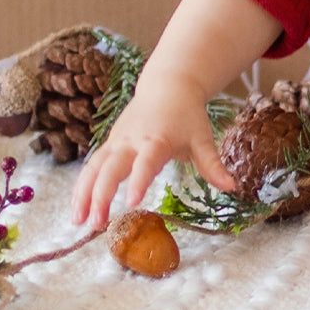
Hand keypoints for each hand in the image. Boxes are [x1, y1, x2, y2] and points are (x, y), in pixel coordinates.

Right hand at [70, 70, 234, 228]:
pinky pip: (91, 165)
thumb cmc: (187, 115)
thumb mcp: (202, 137)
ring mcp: (117, 141)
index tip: (131, 202)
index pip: (146, 161)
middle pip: (111, 167)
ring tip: (77, 222)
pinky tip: (77, 209)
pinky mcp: (110, 143)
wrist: (169, 85)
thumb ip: (212, 164)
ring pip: (94, 166)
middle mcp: (132, 139)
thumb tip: (232, 187)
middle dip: (101, 194)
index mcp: (157, 138)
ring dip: (83, 193)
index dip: (138, 180)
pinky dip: (82, 186)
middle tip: (97, 224)